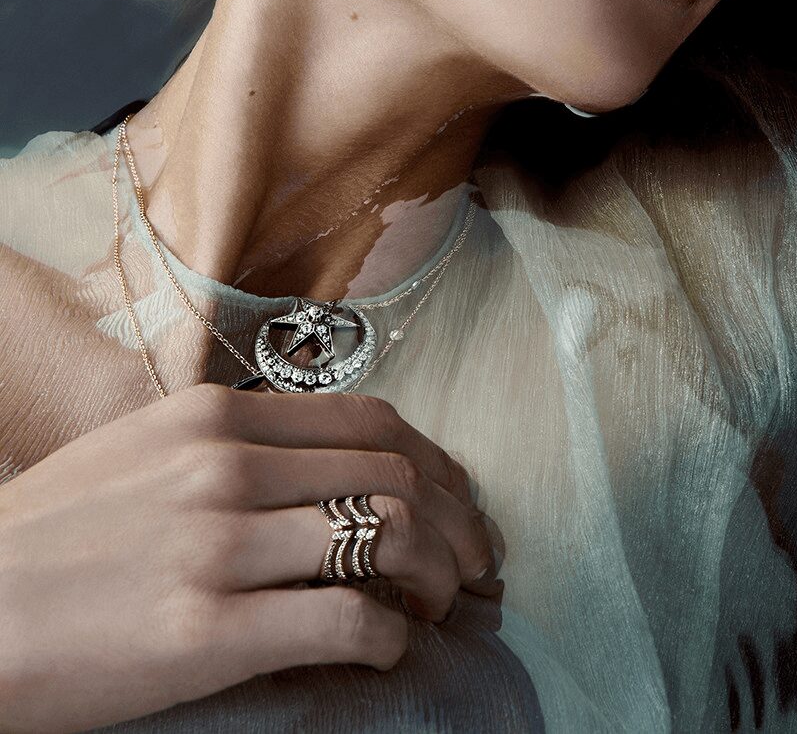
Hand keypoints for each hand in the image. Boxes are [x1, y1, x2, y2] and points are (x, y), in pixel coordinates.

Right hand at [0, 383, 500, 733]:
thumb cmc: (52, 538)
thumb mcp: (140, 450)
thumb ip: (230, 441)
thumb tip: (320, 463)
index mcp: (213, 417)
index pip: (369, 419)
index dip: (433, 458)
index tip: (456, 493)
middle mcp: (226, 466)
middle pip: (393, 472)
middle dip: (455, 518)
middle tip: (474, 558)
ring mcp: (220, 545)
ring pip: (385, 534)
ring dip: (437, 574)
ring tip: (441, 602)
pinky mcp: (208, 630)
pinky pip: (345, 619)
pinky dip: (390, 635)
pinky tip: (391, 648)